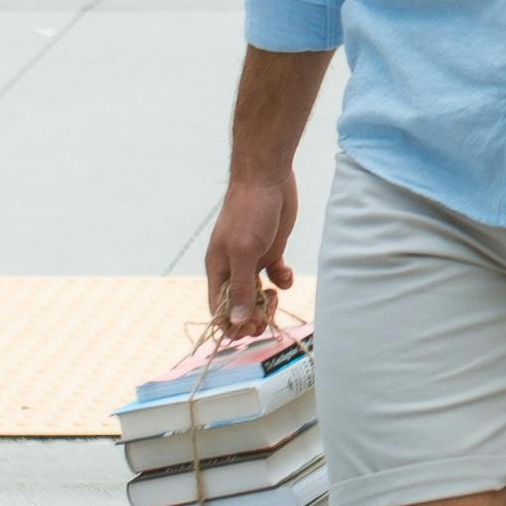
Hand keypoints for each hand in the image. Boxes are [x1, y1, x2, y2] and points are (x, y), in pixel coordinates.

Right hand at [205, 165, 299, 337]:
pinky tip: (287, 273)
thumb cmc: (249, 211)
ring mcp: (252, 261)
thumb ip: (242, 287)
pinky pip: (275, 277)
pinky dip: (282, 281)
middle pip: (239, 306)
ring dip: (268, 303)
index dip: (233, 324)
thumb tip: (237, 322)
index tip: (252, 326)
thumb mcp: (244, 251)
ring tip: (277, 295)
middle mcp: (233, 269)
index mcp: (218, 270)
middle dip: (253, 317)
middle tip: (268, 315)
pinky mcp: (270, 252)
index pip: (219, 309)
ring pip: (258, 295)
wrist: (267, 178)